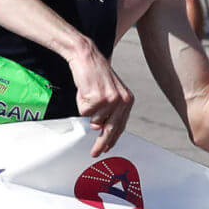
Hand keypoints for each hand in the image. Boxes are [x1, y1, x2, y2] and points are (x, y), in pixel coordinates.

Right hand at [69, 39, 133, 155]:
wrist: (86, 56)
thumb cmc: (95, 74)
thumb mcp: (108, 92)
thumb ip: (108, 111)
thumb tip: (99, 129)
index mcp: (128, 99)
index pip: (121, 125)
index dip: (113, 139)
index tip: (106, 149)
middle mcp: (122, 100)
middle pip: (110, 129)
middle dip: (101, 143)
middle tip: (95, 153)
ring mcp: (110, 100)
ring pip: (94, 119)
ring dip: (86, 109)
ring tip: (88, 93)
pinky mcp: (97, 98)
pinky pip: (84, 111)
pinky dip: (80, 103)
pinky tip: (84, 90)